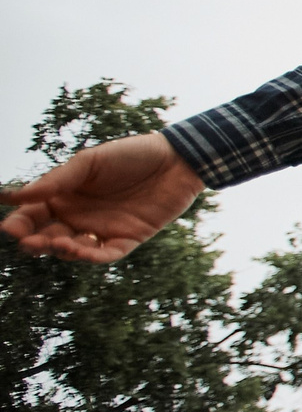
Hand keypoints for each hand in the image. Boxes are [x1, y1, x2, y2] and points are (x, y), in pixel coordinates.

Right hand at [2, 133, 204, 263]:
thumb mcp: (90, 162)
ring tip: (55, 243)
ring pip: (73, 249)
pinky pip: (107, 254)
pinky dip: (93, 256)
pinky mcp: (128, 239)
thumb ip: (57, 180)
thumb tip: (14, 196)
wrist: (176, 159)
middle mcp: (78, 217)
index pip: (32, 215)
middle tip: (27, 242)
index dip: (19, 223)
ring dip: (62, 249)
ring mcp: (102, 230)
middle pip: (47, 236)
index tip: (8, 228)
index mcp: (63, 197)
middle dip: (35, 242)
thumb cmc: (130, 155)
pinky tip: (82, 251)